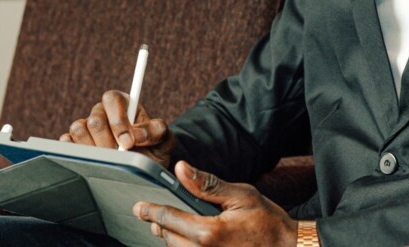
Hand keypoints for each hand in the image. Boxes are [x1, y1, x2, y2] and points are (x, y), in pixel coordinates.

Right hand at [59, 90, 174, 168]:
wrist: (145, 168)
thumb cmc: (154, 149)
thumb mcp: (164, 139)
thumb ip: (155, 131)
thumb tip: (136, 136)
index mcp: (122, 104)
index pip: (111, 99)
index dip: (118, 121)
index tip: (128, 143)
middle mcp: (102, 112)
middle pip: (94, 120)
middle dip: (109, 142)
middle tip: (121, 156)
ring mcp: (86, 128)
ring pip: (78, 130)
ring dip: (95, 149)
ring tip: (111, 159)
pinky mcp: (73, 143)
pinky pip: (66, 143)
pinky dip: (79, 154)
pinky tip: (96, 161)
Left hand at [135, 160, 297, 246]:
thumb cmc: (269, 222)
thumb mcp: (241, 195)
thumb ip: (207, 185)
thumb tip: (180, 169)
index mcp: (208, 232)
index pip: (168, 219)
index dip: (150, 211)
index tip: (139, 207)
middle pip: (168, 237)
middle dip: (160, 225)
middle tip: (152, 214)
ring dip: (171, 237)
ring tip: (169, 226)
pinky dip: (185, 246)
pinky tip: (190, 238)